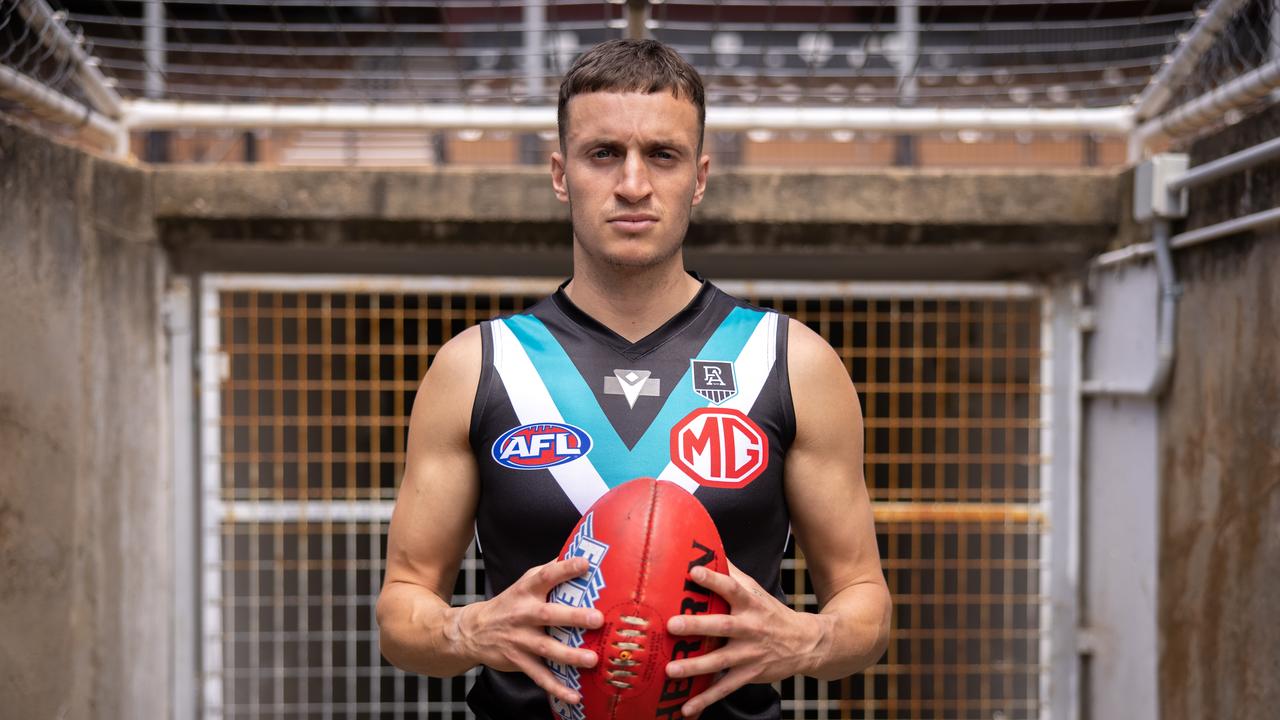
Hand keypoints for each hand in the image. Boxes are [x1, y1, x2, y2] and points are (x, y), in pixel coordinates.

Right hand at [449, 557, 603, 704]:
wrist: (473, 631)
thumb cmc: (509, 603)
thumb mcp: (524, 583)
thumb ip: (549, 572)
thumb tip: (580, 557)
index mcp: (527, 591)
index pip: (546, 576)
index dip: (565, 569)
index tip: (585, 564)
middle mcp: (524, 614)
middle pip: (548, 614)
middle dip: (573, 617)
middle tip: (597, 619)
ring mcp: (521, 640)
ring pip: (546, 649)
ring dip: (570, 655)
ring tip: (592, 660)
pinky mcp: (519, 661)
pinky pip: (540, 676)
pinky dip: (557, 688)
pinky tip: (575, 696)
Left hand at [665, 561, 830, 717]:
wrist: (806, 643)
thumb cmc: (770, 612)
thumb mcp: (756, 590)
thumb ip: (731, 572)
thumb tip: (707, 547)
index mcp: (749, 604)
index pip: (731, 588)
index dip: (713, 579)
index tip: (693, 571)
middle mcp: (750, 628)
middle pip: (722, 626)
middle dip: (697, 626)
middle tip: (672, 625)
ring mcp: (749, 654)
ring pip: (720, 661)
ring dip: (695, 666)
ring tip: (670, 669)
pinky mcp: (749, 674)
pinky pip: (725, 688)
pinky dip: (706, 699)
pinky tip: (686, 709)